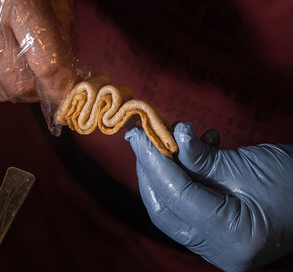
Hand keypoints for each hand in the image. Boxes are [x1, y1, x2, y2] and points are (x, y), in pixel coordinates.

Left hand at [125, 122, 292, 271]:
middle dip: (150, 171)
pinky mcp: (218, 237)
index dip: (153, 162)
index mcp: (233, 236)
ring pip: (172, 210)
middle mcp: (221, 250)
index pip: (176, 197)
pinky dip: (183, 180)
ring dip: (165, 173)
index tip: (137, 135)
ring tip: (170, 140)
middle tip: (142, 138)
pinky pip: (188, 208)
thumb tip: (173, 135)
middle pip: (165, 209)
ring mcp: (218, 248)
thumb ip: (204, 157)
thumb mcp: (249, 166)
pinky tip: (195, 151)